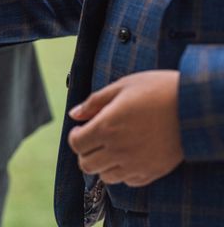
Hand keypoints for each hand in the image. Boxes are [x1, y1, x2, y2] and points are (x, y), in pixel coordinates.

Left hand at [68, 70, 183, 186]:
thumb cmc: (158, 90)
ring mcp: (136, 164)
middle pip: (86, 165)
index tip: (81, 128)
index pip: (76, 144)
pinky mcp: (152, 172)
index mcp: (106, 127)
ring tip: (111, 148)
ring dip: (102, 164)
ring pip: (105, 177)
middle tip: (93, 140)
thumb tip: (75, 114)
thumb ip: (94, 102)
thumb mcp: (122, 86)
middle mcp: (118, 150)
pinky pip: (128, 182)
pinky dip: (123, 172)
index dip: (75, 136)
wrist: (194, 105)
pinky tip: (128, 156)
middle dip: (85, 152)